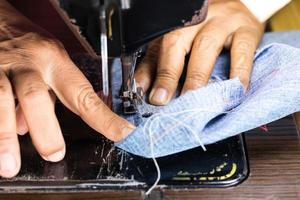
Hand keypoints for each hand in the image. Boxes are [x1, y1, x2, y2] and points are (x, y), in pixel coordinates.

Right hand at [0, 1, 133, 177]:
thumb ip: (49, 99)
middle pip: (35, 94)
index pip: (82, 94)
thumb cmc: (32, 47)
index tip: (122, 134)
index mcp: (55, 62)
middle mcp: (29, 63)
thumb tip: (35, 131)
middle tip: (54, 154)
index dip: (103, 118)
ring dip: (5, 136)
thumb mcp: (51, 65)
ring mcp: (0, 66)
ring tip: (9, 166)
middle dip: (45, 128)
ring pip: (0, 97)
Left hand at [134, 0, 263, 104]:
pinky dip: (238, 72)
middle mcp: (197, 21)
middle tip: (163, 99)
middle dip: (168, 73)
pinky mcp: (247, 30)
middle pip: (177, 43)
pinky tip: (235, 89)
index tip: (147, 96)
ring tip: (193, 99)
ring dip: (197, 76)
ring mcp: (222, 22)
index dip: (149, 72)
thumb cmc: (206, 31)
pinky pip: (241, 51)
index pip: (159, 48)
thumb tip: (141, 88)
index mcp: (178, 26)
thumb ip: (159, 64)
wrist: (241, 8)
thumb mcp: (181, 44)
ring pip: (205, 46)